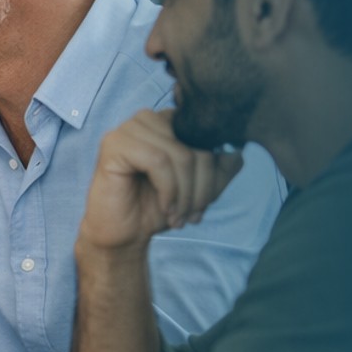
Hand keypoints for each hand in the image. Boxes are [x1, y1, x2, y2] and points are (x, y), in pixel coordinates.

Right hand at [79, 109, 244, 253]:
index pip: (207, 135)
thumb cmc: (156, 206)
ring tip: (179, 215)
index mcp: (168, 121)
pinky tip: (165, 207)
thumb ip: (221, 166)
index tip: (204, 203)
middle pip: (196, 144)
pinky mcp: (114, 144)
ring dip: (185, 192)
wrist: (124, 234)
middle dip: (201, 185)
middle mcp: (148, 118)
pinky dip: (168, 189)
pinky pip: (158, 161)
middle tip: (193, 214)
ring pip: (179, 154)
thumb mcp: (200, 187)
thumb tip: (237, 149)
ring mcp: (128, 128)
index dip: (212, 172)